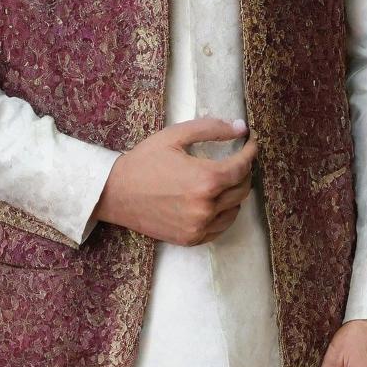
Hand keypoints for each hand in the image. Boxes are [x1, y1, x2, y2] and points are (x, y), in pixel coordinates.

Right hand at [93, 118, 256, 244]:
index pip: (243, 166)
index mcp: (206, 179)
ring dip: (235, 191)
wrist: (115, 192)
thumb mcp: (176, 135)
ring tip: (226, 177)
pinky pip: (221, 227)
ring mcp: (199, 226)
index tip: (251, 142)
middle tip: (237, 157)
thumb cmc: (145, 160)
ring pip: (235, 209)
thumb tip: (242, 127)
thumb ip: (212, 129)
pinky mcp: (190, 239)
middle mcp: (206, 207)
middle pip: (243, 188)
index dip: (251, 151)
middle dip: (244, 170)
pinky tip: (215, 199)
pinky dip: (224, 212)